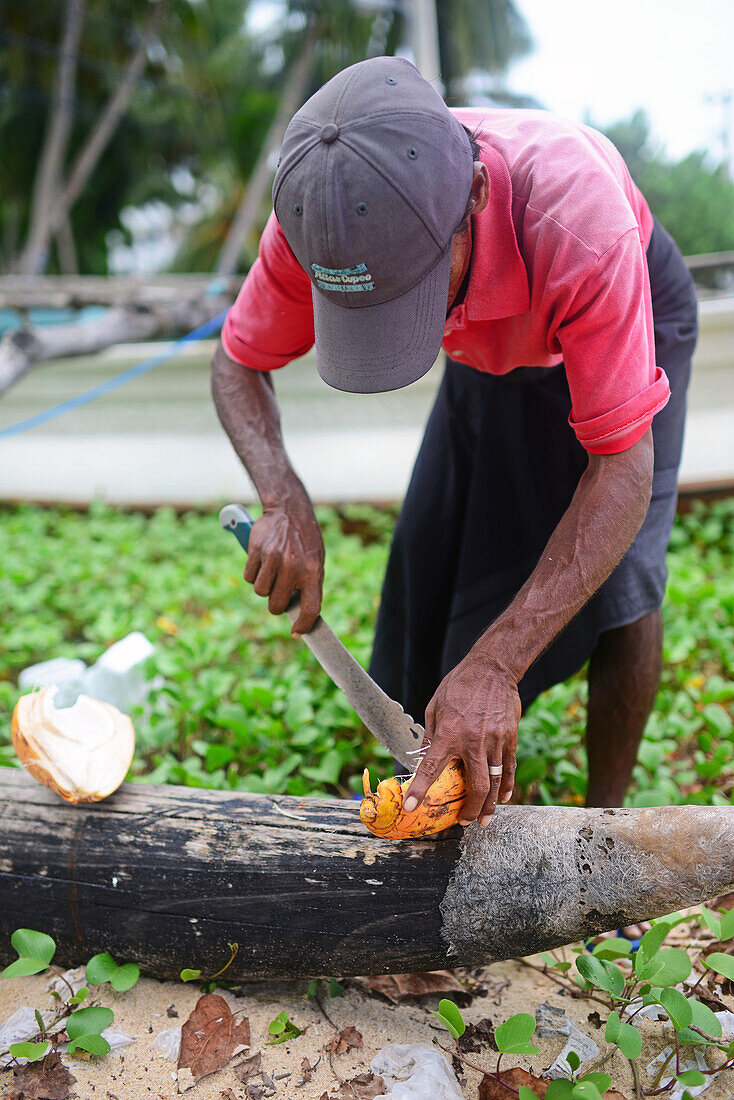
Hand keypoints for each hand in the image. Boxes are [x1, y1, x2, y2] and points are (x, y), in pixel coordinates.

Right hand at [244, 504, 324, 633]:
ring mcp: (274, 558)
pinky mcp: (257, 551)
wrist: (290, 511)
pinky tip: (262, 561)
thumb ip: (308, 586)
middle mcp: (293, 566)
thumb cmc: (305, 542)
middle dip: (276, 605)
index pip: (310, 608)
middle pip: (277, 605)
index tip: (297, 632)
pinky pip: (249, 577)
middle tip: (279, 594)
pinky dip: (253, 574)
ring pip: (260, 592)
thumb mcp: (315, 562)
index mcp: (312, 571)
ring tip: (272, 572)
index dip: (304, 625)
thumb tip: (300, 615)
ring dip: (264, 587)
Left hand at [403, 654, 520, 825]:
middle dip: (469, 809)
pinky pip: (508, 767)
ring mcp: (494, 741)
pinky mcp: (509, 738)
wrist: (492, 669)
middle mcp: (472, 741)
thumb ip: (430, 737)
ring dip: (489, 805)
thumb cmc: (458, 686)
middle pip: (475, 786)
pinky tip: (504, 797)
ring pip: (494, 782)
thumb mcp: (434, 707)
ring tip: (483, 820)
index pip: (430, 769)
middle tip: (463, 822)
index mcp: (448, 734)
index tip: (411, 807)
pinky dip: (506, 785)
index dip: (419, 790)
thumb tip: (423, 760)